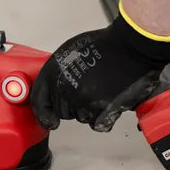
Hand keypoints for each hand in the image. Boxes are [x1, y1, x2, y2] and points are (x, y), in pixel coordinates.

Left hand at [30, 13, 169, 131]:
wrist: (131, 47)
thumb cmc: (104, 45)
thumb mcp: (69, 52)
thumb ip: (57, 73)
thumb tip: (53, 90)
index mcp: (53, 73)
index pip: (39, 102)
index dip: (44, 114)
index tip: (50, 121)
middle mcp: (64, 89)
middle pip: (63, 112)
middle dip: (73, 105)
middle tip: (89, 88)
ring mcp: (83, 101)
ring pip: (81, 118)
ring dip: (90, 110)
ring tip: (102, 89)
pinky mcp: (101, 111)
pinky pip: (98, 124)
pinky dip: (104, 118)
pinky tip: (110, 101)